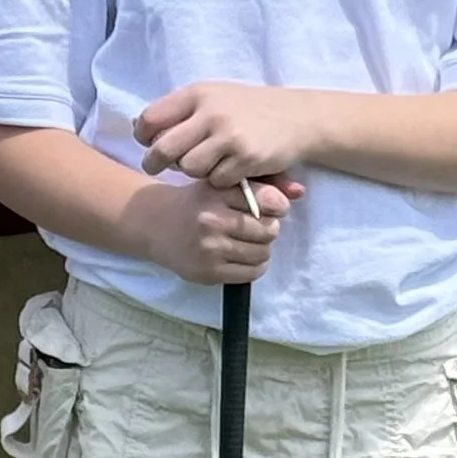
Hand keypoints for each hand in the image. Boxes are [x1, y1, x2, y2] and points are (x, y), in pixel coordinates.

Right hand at [130, 175, 299, 284]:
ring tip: (248, 241)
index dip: (277, 206)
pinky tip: (243, 256)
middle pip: (268, 229)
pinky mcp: (208, 272)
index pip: (265, 199)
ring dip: (262, 248)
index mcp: (216, 192)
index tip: (275, 208)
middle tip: (257, 226)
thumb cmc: (197, 201)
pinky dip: (254, 266)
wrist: (156, 224)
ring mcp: (210, 248)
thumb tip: (300, 192)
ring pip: (262, 252)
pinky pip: (251, 273)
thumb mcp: (219, 184)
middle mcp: (212, 220)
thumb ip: (257, 185)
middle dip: (268, 228)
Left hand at [135, 82, 324, 187]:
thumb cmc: (248, 107)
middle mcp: (211, 112)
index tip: (147, 143)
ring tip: (206, 162)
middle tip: (158, 167)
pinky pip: (216, 180)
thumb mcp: (214, 96)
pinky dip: (219, 179)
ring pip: (189, 168)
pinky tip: (230, 169)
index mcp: (197, 93)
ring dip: (193, 171)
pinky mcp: (246, 158)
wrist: (297, 117)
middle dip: (156, 162)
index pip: (152, 118)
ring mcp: (229, 136)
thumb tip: (139, 125)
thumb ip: (181, 109)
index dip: (143, 135)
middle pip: (164, 148)